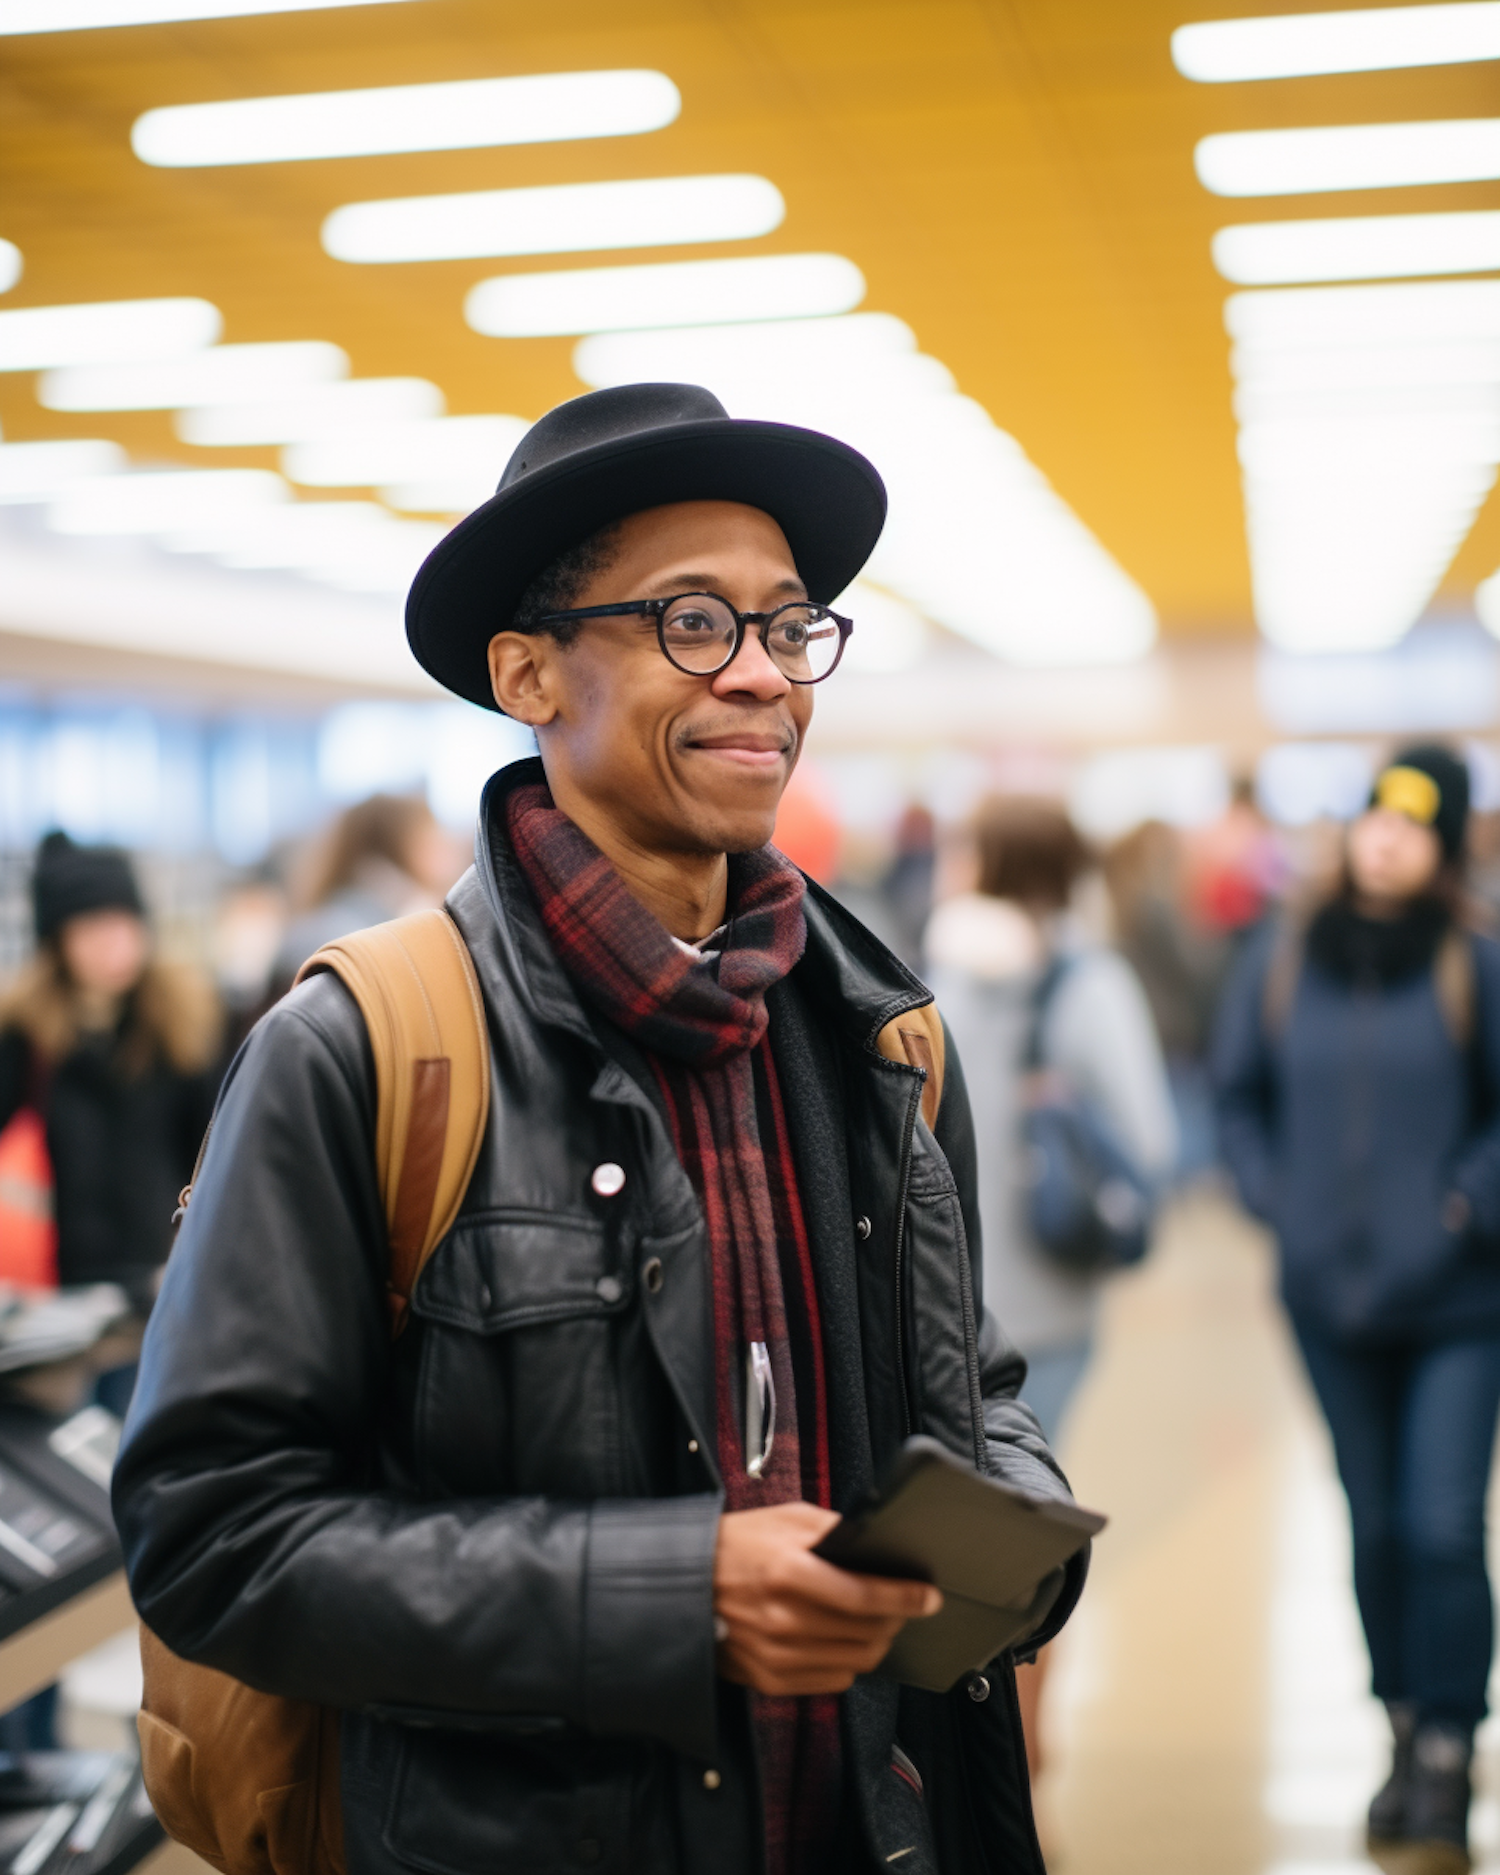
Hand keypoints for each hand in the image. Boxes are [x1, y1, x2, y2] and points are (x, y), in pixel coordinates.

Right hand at [712, 1501, 941, 1695]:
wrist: (681, 1584)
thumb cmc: (733, 1546)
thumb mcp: (784, 1519)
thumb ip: (832, 1530)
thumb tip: (876, 1545)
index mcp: (788, 1571)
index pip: (865, 1594)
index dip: (905, 1597)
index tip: (928, 1595)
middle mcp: (784, 1619)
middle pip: (867, 1633)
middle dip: (896, 1618)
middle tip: (904, 1605)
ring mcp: (776, 1655)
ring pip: (856, 1661)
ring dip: (877, 1642)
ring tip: (878, 1622)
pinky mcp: (770, 1680)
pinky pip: (832, 1680)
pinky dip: (849, 1662)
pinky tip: (844, 1640)